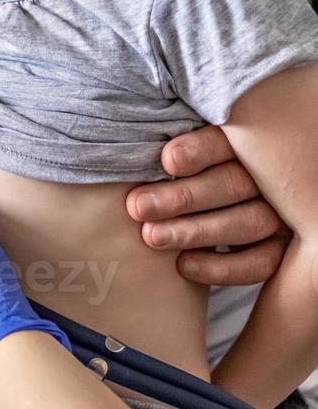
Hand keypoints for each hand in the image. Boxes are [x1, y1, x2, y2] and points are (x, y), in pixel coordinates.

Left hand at [126, 126, 289, 286]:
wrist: (207, 206)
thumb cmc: (184, 171)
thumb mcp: (179, 150)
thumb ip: (168, 147)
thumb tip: (128, 142)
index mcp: (246, 141)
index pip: (229, 140)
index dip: (199, 150)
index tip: (167, 161)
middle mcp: (270, 175)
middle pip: (235, 182)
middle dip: (183, 197)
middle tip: (139, 206)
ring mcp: (280, 213)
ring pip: (248, 221)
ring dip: (194, 231)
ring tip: (151, 236)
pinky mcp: (279, 248)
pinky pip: (260, 263)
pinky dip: (220, 267)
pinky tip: (183, 264)